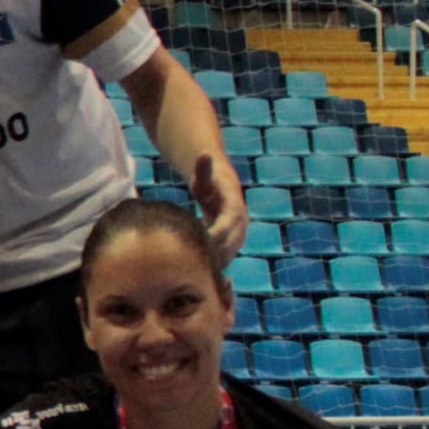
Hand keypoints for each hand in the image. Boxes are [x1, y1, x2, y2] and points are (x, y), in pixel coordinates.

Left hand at [191, 152, 249, 274]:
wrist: (222, 193)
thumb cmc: (209, 184)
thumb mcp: (204, 177)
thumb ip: (203, 168)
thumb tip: (204, 153)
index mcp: (235, 211)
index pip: (226, 226)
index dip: (212, 235)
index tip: (196, 243)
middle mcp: (240, 227)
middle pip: (228, 246)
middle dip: (210, 255)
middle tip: (188, 265)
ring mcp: (238, 238)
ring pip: (226, 257)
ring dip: (209, 265)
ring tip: (188, 273)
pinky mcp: (231, 247)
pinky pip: (222, 261)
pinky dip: (209, 268)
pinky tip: (192, 275)